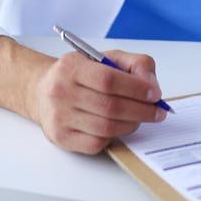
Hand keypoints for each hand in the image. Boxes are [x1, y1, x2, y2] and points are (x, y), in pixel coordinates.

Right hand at [32, 50, 167, 153]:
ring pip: (106, 128)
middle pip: (110, 106)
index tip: (155, 94)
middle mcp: (61, 92)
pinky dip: (115, 137)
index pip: (109, 80)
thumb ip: (134, 64)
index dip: (136, 88)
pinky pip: (96, 143)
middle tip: (158, 112)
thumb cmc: (79, 74)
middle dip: (141, 110)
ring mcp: (59, 117)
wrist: (42, 90)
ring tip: (141, 118)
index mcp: (71, 67)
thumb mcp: (105, 57)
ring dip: (131, 124)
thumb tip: (151, 85)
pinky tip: (120, 126)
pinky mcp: (61, 138)